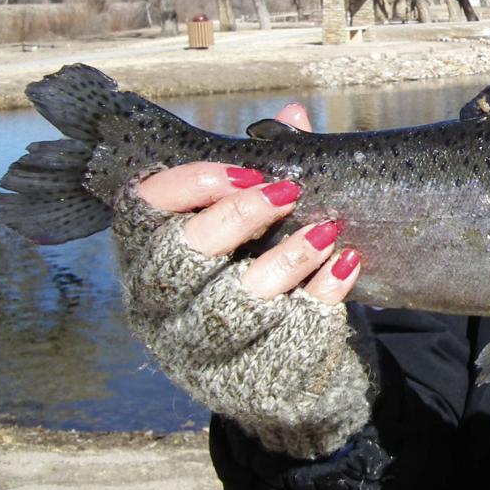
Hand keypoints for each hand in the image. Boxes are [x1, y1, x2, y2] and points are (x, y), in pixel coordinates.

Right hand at [111, 103, 373, 458]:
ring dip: (289, 256)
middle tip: (288, 192)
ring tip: (327, 229)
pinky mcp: (254, 373)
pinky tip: (346, 263)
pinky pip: (292, 330)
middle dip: (240, 216)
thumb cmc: (255, 278)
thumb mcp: (250, 230)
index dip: (191, 184)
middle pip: (186, 254)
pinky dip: (323, 293)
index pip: (143, 210)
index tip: (245, 171)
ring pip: (239, 298)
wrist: (284, 374)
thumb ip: (266, 173)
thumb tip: (292, 115)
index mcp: (149, 258)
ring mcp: (204, 347)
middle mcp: (163, 305)